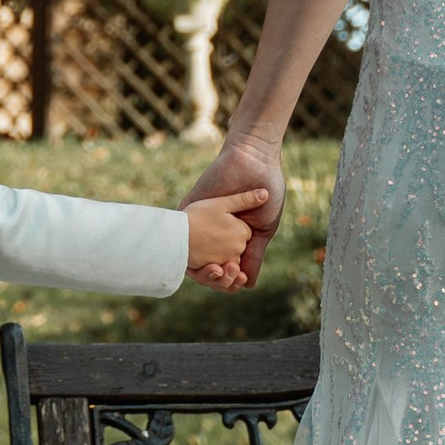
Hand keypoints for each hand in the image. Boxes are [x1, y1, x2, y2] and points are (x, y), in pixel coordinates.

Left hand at [179, 136, 285, 291]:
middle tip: (231, 273)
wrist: (254, 160)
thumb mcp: (264, 229)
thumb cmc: (265, 190)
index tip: (239, 280)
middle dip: (219, 278)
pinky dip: (186, 252)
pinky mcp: (189, 209)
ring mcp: (201, 223)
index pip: (227, 268)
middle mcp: (215, 234)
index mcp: (233, 239)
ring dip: (204, 270)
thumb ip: (255, 255)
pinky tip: (200, 256)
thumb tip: (248, 284)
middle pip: (209, 267)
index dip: (231, 279)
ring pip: (193, 258)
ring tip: (220, 269)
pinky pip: (179, 235)